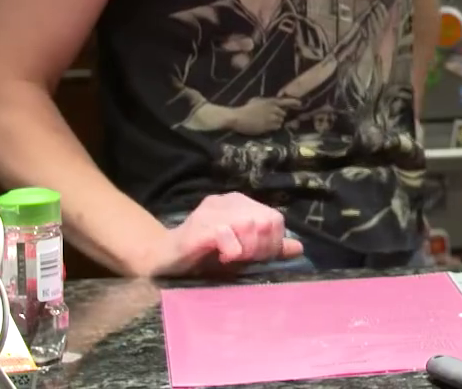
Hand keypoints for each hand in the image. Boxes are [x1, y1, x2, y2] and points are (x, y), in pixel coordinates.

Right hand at [147, 193, 302, 277]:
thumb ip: (268, 248)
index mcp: (240, 203)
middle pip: (265, 220)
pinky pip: (226, 233)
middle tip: (246, 260)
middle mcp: (227, 201)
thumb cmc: (204, 257)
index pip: (275, 217)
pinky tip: (223, 258)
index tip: (259, 258)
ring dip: (247, 249)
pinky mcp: (198, 226)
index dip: (274, 242)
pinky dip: (231, 250)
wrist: (162, 260)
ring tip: (234, 259)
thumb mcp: (242, 252)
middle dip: (262, 247)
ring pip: (249, 223)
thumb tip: (298, 247)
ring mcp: (211, 211)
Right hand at [225, 96, 298, 134]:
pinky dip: (273, 128)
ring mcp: (272, 118)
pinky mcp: (269, 127)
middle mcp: (274, 109)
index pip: (286, 101)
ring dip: (276, 122)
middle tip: (272, 117)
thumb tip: (274, 104)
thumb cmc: (245, 108)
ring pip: (280, 121)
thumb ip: (267, 102)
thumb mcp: (257, 101)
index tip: (300, 104)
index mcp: (271, 101)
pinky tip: (266, 127)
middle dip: (280, 116)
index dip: (294, 102)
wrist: (238, 118)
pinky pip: (276, 128)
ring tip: (267, 122)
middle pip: (283, 114)